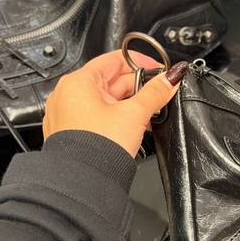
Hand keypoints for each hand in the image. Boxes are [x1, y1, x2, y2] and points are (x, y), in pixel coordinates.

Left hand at [42, 50, 188, 156]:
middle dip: (139, 87)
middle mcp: (68, 94)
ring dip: (130, 104)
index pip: (115, 59)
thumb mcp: (135, 114)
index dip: (141, 62)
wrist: (83, 181)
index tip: (159, 70)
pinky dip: (117, 117)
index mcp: (79, 81)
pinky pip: (98, 116)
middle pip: (112, 80)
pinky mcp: (73, 132)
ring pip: (107, 100)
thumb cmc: (98, 147)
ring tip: (148, 115)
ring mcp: (68, 114)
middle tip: (159, 94)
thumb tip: (171, 78)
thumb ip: (156, 92)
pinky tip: (133, 127)